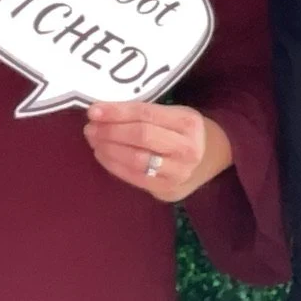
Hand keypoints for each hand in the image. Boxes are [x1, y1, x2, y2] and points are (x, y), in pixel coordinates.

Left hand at [83, 101, 226, 202]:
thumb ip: (145, 113)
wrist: (209, 158)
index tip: (94, 109)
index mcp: (188, 122)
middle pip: (141, 136)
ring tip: (94, 140)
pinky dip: (114, 165)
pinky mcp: (167, 190)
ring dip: (109, 149)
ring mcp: (178, 172)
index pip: (146, 114)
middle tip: (90, 127)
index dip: (118, 112)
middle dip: (110, 130)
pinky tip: (103, 155)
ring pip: (136, 159)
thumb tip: (103, 111)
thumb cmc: (184, 131)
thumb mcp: (174, 114)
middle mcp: (187, 148)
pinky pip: (135, 178)